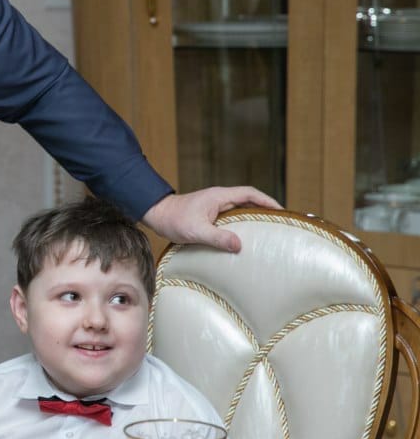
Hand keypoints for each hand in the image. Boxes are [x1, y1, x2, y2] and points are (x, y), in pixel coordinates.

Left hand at [142, 186, 280, 251]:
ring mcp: (214, 206)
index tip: (282, 212)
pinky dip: (241, 223)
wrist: (156, 216)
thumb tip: (239, 245)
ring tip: (268, 231)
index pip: (250, 194)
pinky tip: (245, 236)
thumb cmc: (173, 220)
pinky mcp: (210, 214)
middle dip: (265, 209)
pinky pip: (231, 216)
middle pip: (249, 200)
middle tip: (280, 223)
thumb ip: (217, 237)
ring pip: (240, 209)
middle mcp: (219, 198)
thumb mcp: (196, 231)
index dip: (267, 201)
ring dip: (253, 217)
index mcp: (219, 196)